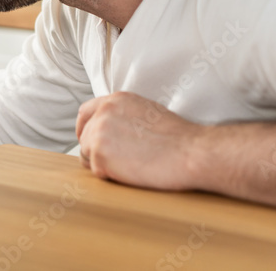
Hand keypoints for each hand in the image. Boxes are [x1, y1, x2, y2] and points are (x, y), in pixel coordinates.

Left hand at [75, 91, 203, 190]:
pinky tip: (131, 172)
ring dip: (103, 164)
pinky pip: (96, 170)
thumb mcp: (146, 111)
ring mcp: (99, 132)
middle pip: (85, 136)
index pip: (85, 112)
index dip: (84, 128)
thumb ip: (122, 115)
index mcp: (115, 100)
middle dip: (96, 151)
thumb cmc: (177, 137)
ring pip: (87, 154)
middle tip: (118, 162)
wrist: (190, 152)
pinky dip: (110, 176)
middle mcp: (103, 112)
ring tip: (130, 166)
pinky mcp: (100, 154)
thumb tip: (110, 129)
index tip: (89, 140)